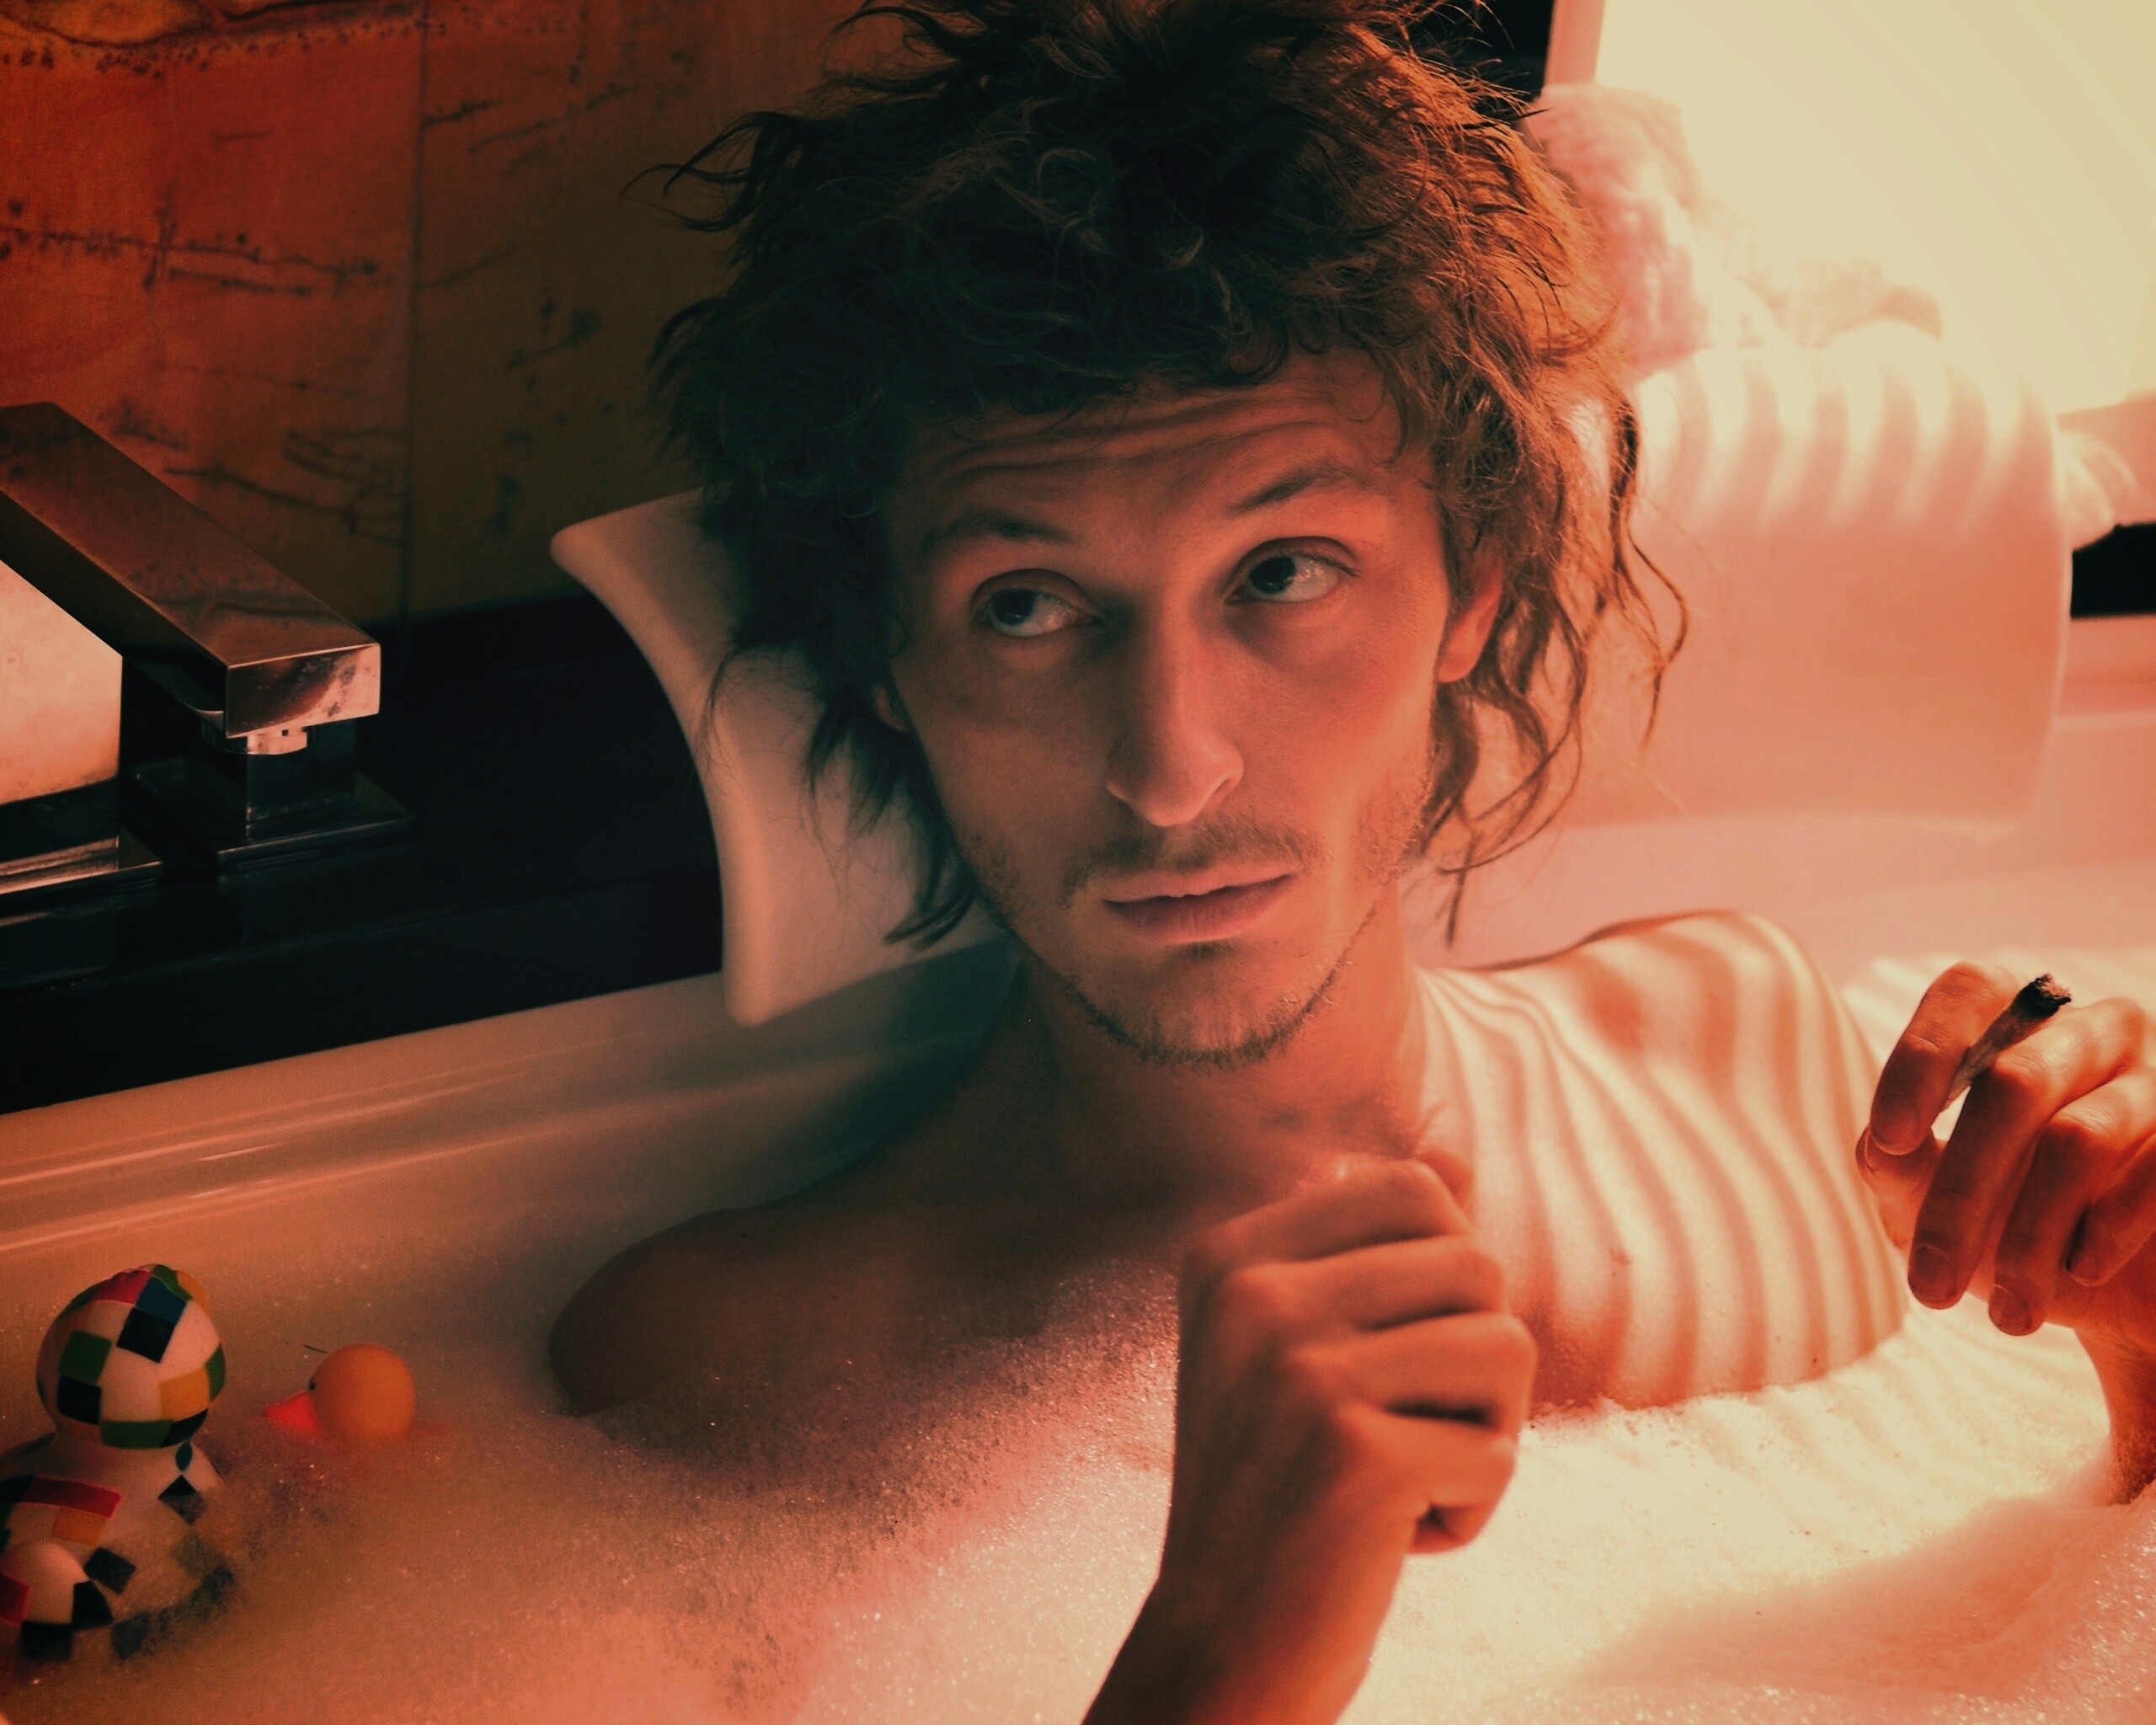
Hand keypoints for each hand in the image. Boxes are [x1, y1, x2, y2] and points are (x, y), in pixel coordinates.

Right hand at [1086, 1159, 1533, 1724]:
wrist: (1221, 1642)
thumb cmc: (1281, 1491)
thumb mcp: (1299, 1348)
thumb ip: (1373, 1249)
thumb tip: (1456, 1151)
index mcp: (1232, 1254)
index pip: (1416, 1188)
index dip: (1444, 1279)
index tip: (1383, 1359)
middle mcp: (1252, 1295)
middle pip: (1476, 1264)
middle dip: (1474, 1364)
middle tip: (1401, 1432)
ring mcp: (1296, 1370)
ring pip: (1506, 1347)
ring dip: (1483, 1433)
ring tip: (1401, 1478)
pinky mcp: (1352, 1452)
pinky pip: (1500, 1451)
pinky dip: (1471, 1507)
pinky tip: (1393, 1537)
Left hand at [1857, 962, 2155, 1493]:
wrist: (2118, 1293)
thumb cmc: (2004, 1222)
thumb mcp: (1933, 1201)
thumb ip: (1899, 1166)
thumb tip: (1882, 1149)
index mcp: (2015, 1025)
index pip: (1969, 991)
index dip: (1924, 1055)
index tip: (1889, 1140)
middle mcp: (2093, 1034)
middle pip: (2016, 1082)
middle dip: (1962, 1192)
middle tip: (1928, 1287)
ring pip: (2081, 1138)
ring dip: (2030, 1238)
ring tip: (2007, 1316)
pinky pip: (2154, 1174)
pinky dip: (2105, 1232)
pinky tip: (2077, 1274)